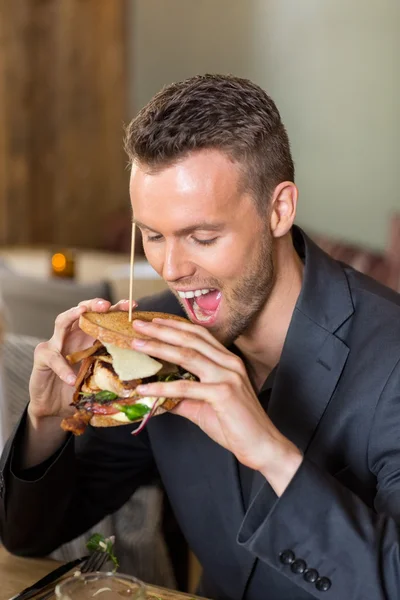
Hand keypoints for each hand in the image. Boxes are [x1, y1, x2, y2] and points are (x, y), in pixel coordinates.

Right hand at [28, 298, 136, 421]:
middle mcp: (73, 335)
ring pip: (61, 322)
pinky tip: (71, 378)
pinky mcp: (43, 358)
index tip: (133, 305)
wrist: (55, 406)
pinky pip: (53, 358)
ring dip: (72, 315)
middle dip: (94, 304)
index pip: (103, 317)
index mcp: (90, 336)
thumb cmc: (80, 388)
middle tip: (106, 305)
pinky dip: (62, 368)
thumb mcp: (100, 374)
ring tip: (82, 312)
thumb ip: (114, 365)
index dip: (117, 309)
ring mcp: (56, 343)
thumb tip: (143, 365)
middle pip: (82, 310)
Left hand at [132, 318, 301, 494]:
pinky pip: (186, 388)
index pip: (198, 334)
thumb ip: (182, 397)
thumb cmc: (235, 425)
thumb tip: (157, 396)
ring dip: (159, 348)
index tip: (153, 321)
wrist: (261, 445)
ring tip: (136, 344)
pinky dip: (162, 387)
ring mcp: (227, 376)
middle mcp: (229, 363)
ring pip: (187, 355)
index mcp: (227, 361)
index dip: (175, 325)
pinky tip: (144, 388)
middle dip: (161, 330)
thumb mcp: (203, 406)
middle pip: (190, 339)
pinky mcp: (224, 394)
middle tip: (138, 324)